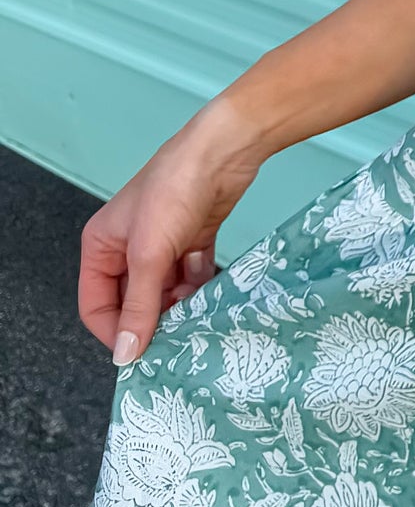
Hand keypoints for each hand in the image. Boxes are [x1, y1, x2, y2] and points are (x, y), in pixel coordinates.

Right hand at [77, 96, 264, 367]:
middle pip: (134, 301)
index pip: (97, 305)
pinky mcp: (194, 239)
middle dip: (154, 319)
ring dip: (182, 306)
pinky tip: (214, 293)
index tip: (141, 355)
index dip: (115, 331)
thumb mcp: (150, 254)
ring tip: (199, 317)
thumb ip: (140, 306)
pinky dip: (202, 287)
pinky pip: (193, 277)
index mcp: (102, 247)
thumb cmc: (175, 190)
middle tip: (177, 341)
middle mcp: (128, 247)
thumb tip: (124, 354)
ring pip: (167, 291)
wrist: (224, 151)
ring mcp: (163, 243)